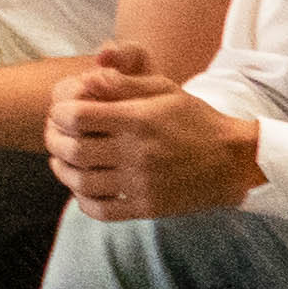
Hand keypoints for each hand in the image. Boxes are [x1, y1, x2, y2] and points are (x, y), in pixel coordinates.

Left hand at [48, 42, 264, 220]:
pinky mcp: (147, 207)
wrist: (235, 161)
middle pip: (73, 150)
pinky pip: (102, 210)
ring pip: (82, 182)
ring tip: (61, 161)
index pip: (76, 116)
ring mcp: (142, 184)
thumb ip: (124, 83)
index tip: (60, 112)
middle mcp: (137, 153)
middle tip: (53, 136)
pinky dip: (83, 201)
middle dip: (53, 140)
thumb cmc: (195, 119)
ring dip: (62, 171)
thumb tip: (87, 77)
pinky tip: (82, 188)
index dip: (59, 113)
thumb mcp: (165, 90)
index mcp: (138, 120)